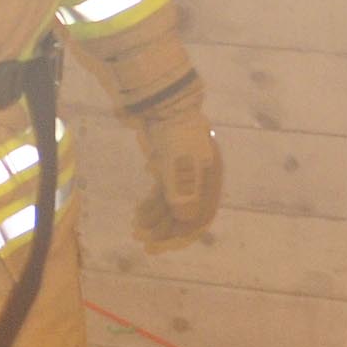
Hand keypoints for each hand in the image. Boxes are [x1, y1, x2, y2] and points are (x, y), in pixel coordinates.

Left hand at [132, 110, 220, 253]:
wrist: (159, 101)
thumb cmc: (173, 131)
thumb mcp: (179, 161)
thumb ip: (182, 190)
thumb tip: (186, 220)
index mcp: (211, 178)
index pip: (200, 216)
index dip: (180, 233)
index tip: (158, 245)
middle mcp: (201, 178)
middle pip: (185, 212)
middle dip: (164, 228)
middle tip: (142, 241)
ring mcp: (184, 171)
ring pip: (172, 203)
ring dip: (155, 217)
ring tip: (136, 225)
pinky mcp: (169, 164)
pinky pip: (163, 192)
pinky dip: (153, 203)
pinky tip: (140, 211)